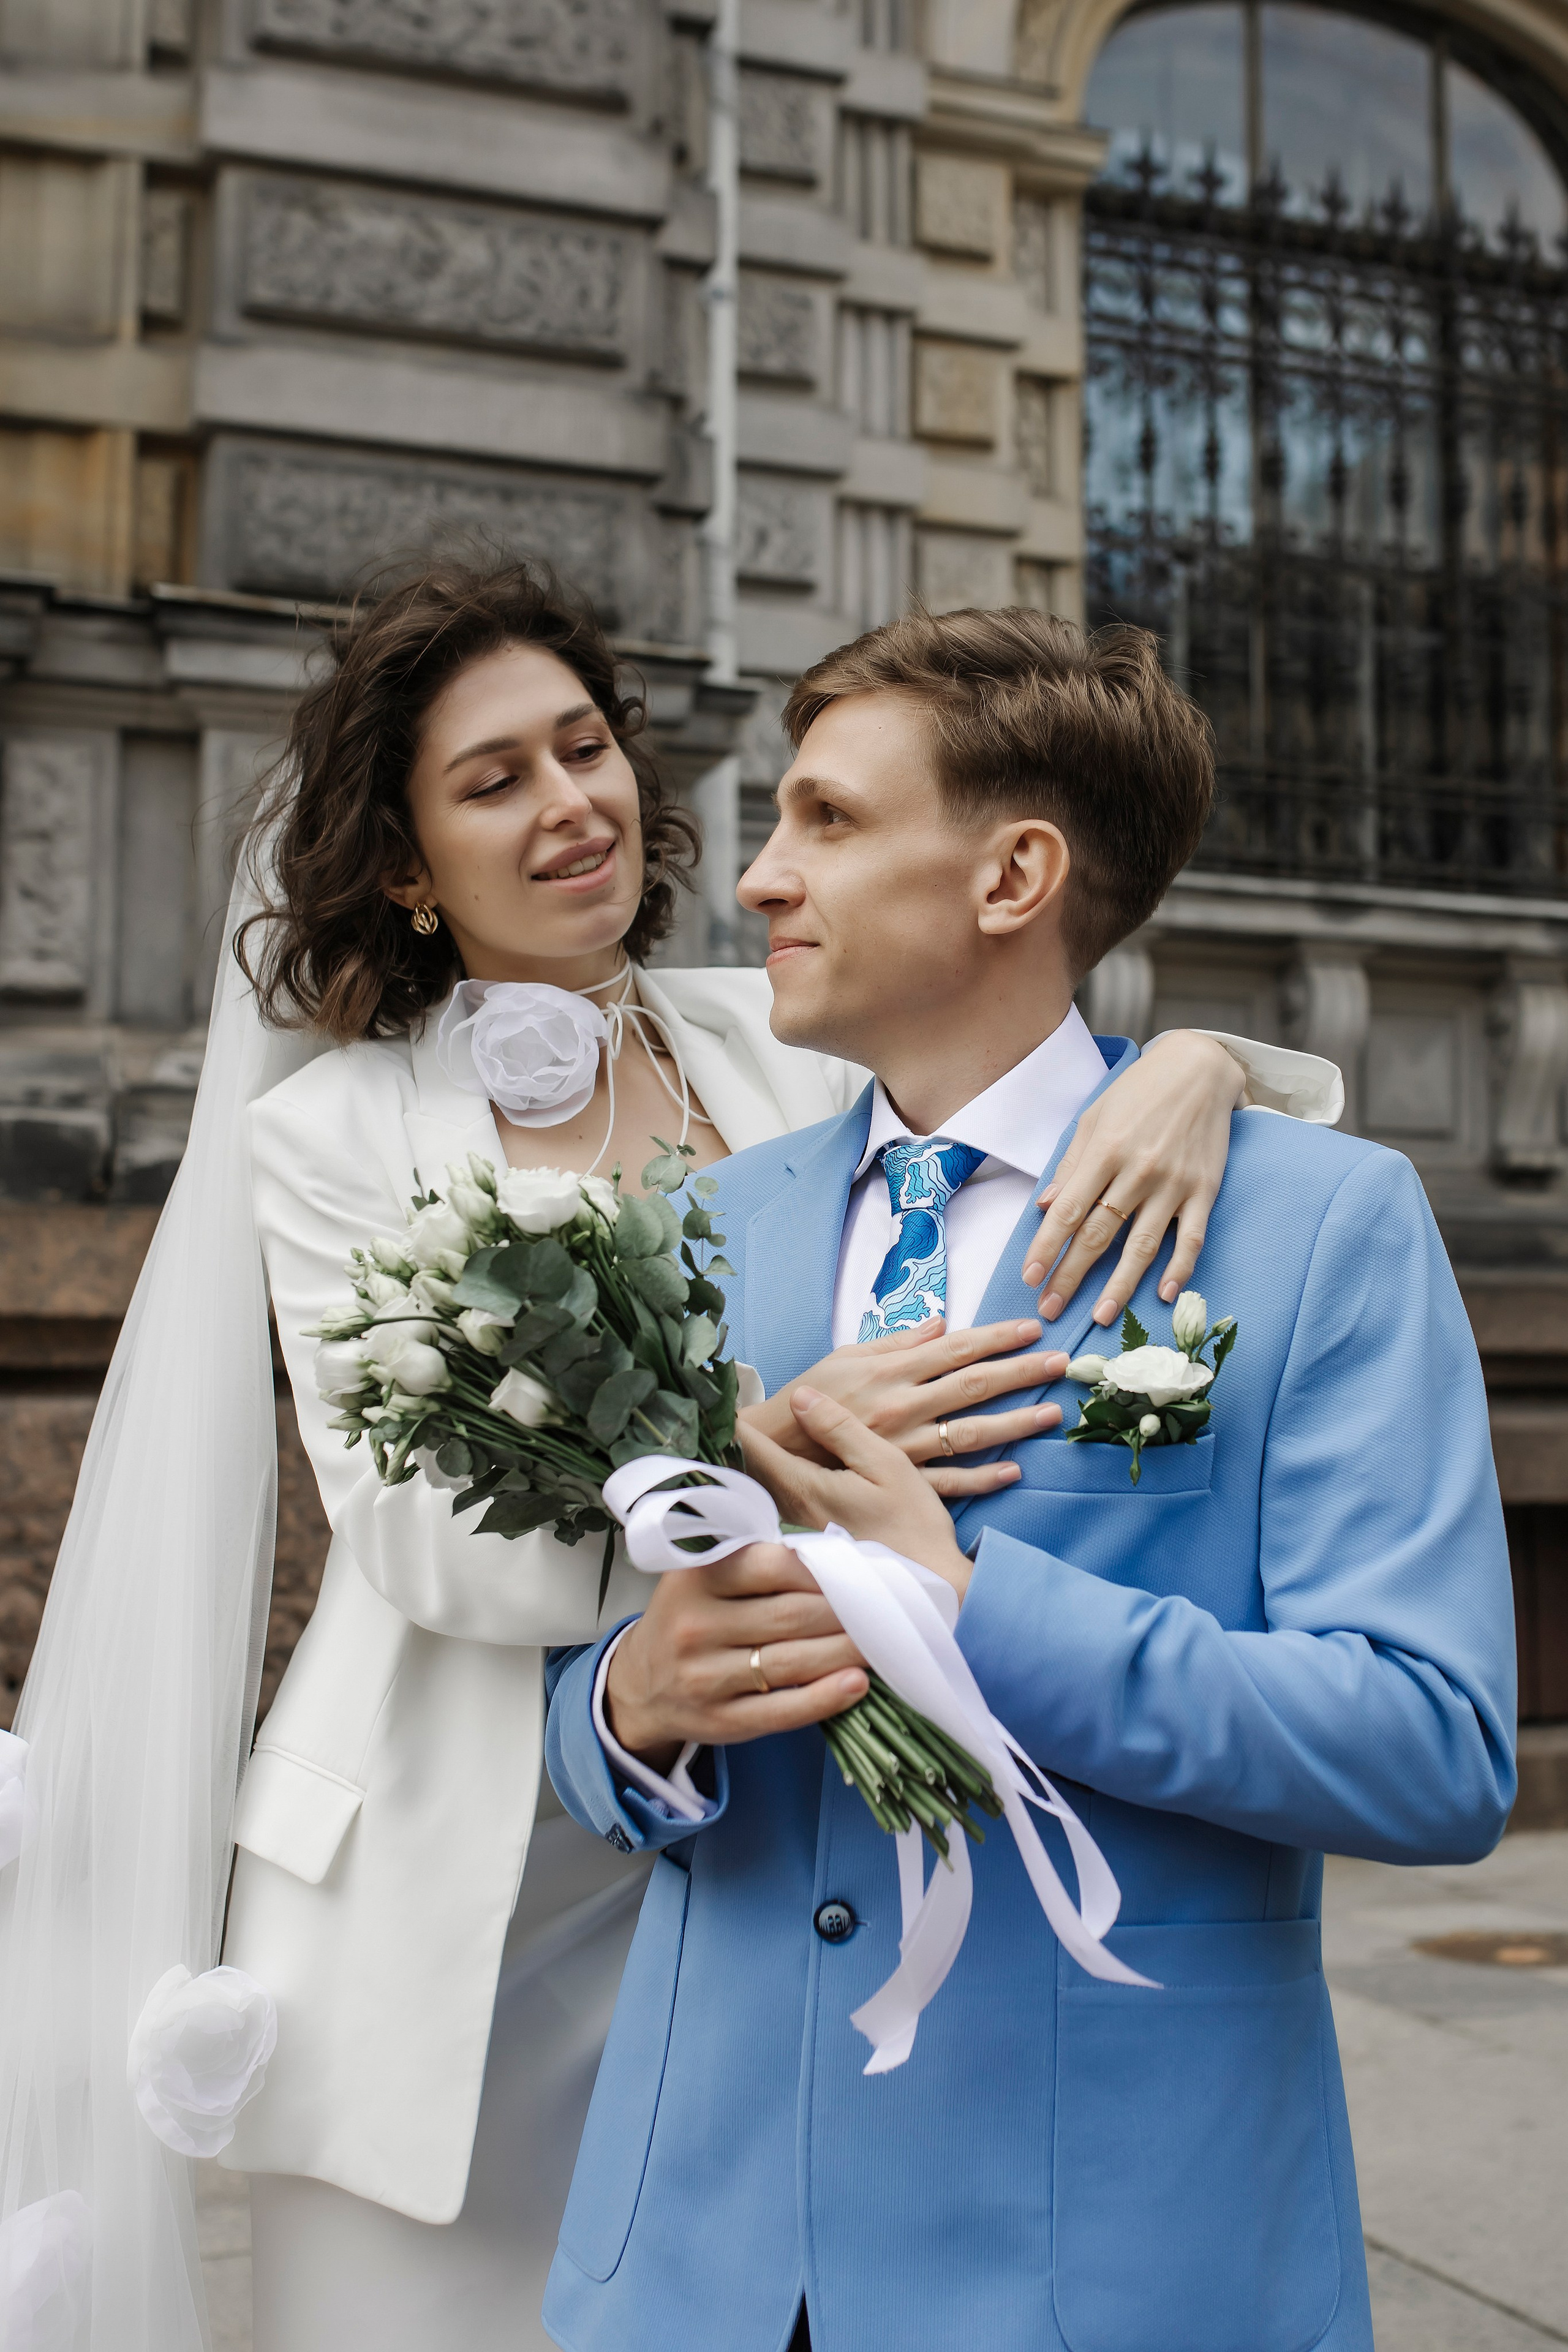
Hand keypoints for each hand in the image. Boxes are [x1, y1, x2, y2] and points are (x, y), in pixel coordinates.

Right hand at [603, 1542, 867, 1769]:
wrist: (640, 1685)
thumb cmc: (691, 1618)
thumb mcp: (706, 1578)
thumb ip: (757, 1565)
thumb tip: (838, 1561)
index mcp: (694, 1579)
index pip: (772, 1566)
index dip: (823, 1571)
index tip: (857, 1574)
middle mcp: (694, 1627)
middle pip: (791, 1616)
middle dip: (845, 1614)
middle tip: (882, 1611)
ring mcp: (704, 1678)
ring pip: (792, 1663)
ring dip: (845, 1653)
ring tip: (880, 1644)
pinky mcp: (719, 1721)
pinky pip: (783, 1711)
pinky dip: (825, 1698)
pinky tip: (856, 1685)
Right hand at [738, 1316, 1066, 1497]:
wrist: (773, 1449)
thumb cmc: (811, 1398)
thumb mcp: (847, 1357)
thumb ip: (897, 1342)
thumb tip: (940, 1323)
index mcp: (892, 1371)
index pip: (956, 1349)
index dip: (998, 1337)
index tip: (1033, 1328)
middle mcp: (904, 1406)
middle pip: (975, 1385)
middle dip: (1021, 1371)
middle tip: (1061, 1362)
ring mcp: (906, 1447)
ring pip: (972, 1433)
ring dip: (1016, 1423)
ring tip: (1051, 1413)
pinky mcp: (900, 1480)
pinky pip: (949, 1480)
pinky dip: (983, 1478)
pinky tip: (1014, 1470)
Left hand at [741, 1386, 974, 1601]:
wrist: (927, 1584)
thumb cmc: (912, 1524)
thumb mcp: (884, 1464)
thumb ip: (840, 1429)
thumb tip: (800, 1395)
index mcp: (803, 1486)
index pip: (752, 1445)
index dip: (733, 1419)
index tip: (718, 1398)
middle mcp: (790, 1509)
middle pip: (747, 1466)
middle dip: (736, 1437)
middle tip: (721, 1408)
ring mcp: (797, 1526)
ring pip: (760, 1483)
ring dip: (752, 1456)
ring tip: (743, 1430)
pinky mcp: (809, 1536)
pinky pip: (776, 1498)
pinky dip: (769, 1476)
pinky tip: (776, 1464)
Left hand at [1020, 1031, 1244, 1327]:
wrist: (1199, 1068)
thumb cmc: (1139, 1091)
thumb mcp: (1094, 1117)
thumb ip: (1070, 1164)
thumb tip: (1043, 1207)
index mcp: (1104, 1150)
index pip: (1067, 1210)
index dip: (1045, 1248)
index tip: (1029, 1277)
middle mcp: (1138, 1170)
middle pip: (1098, 1234)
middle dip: (1070, 1275)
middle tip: (1050, 1308)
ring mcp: (1174, 1183)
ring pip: (1142, 1245)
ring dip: (1119, 1285)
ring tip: (1099, 1315)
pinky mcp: (1205, 1190)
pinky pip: (1190, 1238)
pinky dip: (1179, 1269)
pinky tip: (1164, 1295)